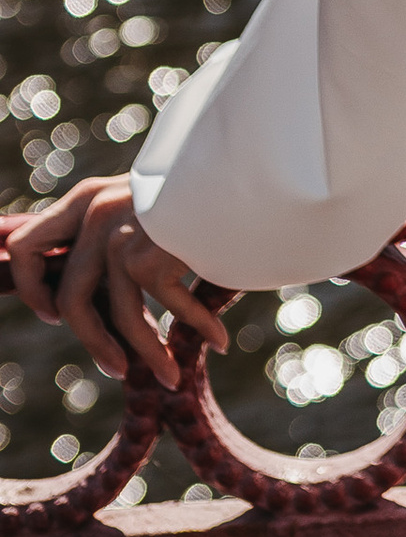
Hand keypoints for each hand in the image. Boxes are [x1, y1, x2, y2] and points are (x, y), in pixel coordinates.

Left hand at [1, 176, 228, 392]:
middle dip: (95, 342)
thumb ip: (118, 229)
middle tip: (117, 366)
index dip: (32, 287)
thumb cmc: (208, 185)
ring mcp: (120, 237)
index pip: (24, 246)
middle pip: (72, 299)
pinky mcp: (148, 257)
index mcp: (87, 198)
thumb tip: (98, 291)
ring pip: (122, 318)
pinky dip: (197, 328)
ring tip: (171, 374)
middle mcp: (95, 213)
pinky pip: (169, 312)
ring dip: (150, 354)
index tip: (54, 313)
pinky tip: (216, 339)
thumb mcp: (148, 200)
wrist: (249, 163)